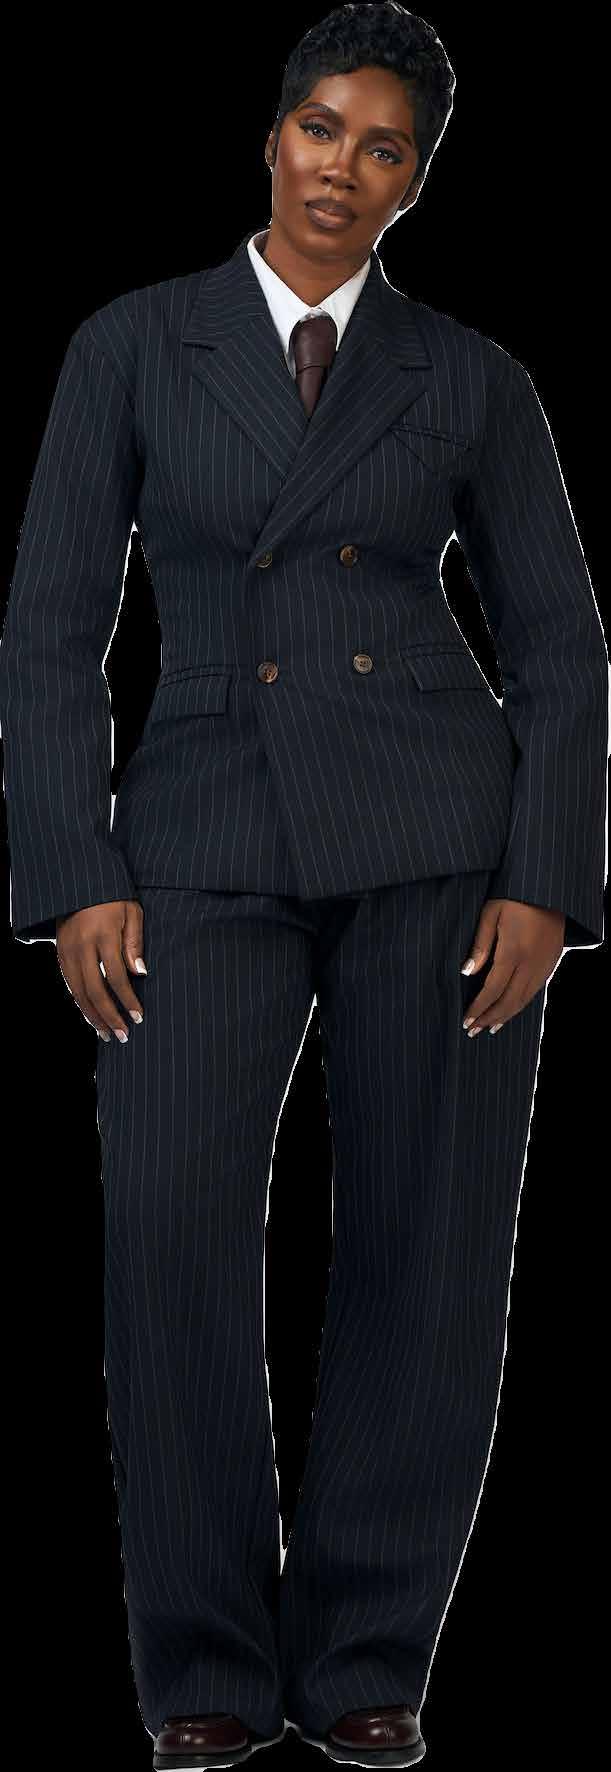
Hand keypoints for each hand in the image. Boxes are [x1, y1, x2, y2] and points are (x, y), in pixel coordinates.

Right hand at [56, 899, 146, 1042]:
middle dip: (110, 1016)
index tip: (139, 1016)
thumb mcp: (131, 911)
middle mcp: (82, 946)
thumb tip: (140, 973)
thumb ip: (135, 941)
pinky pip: (70, 986)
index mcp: (103, 935)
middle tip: (123, 1035)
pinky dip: (81, 1005)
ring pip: (79, 993)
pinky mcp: (60, 955)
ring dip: (93, 1017)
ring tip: (108, 1035)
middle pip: (95, 991)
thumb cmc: (112, 896)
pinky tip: (92, 1017)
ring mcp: (68, 952)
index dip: (128, 1000)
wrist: (77, 884)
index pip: (117, 977)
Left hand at [460, 898, 564, 1035]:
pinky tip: (510, 1010)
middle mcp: (531, 963)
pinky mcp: (552, 963)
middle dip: (489, 1018)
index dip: (478, 1008)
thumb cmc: (514, 896)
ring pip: (524, 1000)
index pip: (493, 990)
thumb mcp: (491, 913)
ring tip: (489, 1027)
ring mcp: (544, 965)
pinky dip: (520, 1005)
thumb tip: (466, 972)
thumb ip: (480, 944)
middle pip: (509, 1001)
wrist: (551, 889)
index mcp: (513, 951)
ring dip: (505, 1016)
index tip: (465, 1020)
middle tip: (473, 1030)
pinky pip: (535, 992)